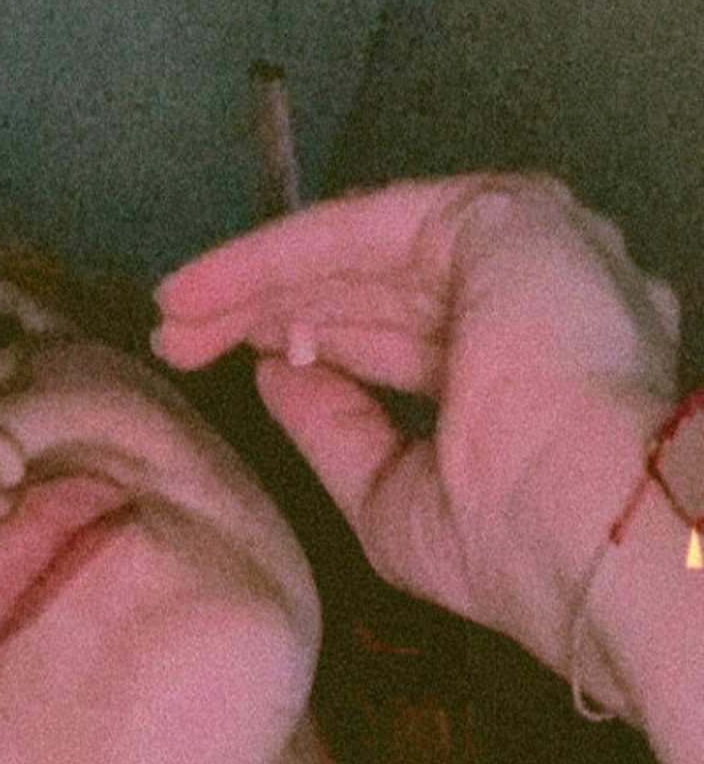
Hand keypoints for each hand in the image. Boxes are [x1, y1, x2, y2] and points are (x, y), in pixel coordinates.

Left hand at [153, 175, 679, 684]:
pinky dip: (279, 253)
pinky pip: (363, 228)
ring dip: (260, 279)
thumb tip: (278, 377)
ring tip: (175, 312)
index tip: (229, 364)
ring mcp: (522, 252)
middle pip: (374, 290)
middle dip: (269, 311)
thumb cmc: (518, 545)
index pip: (402, 340)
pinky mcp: (497, 218)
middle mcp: (532, 298)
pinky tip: (209, 285)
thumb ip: (339, 431)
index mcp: (530, 370)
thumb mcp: (394, 497)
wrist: (588, 529)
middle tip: (178, 334)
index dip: (312, 348)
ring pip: (363, 253)